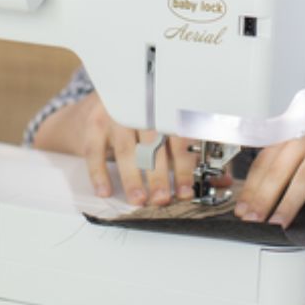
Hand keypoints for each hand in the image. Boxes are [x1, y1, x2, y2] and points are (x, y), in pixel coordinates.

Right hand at [39, 92, 197, 205]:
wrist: (103, 104)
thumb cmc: (140, 122)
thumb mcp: (164, 128)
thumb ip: (181, 150)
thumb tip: (209, 182)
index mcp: (163, 108)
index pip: (177, 138)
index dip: (182, 167)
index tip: (184, 191)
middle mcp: (140, 108)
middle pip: (152, 144)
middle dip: (158, 174)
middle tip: (162, 198)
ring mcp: (116, 114)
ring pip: (126, 148)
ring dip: (132, 177)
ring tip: (138, 199)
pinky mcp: (94, 122)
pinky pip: (95, 150)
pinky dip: (99, 173)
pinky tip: (105, 191)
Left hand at [233, 98, 304, 230]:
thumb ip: (292, 158)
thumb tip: (264, 190)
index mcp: (295, 132)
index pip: (266, 160)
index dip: (251, 185)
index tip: (241, 207)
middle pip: (280, 169)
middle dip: (262, 196)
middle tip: (251, 219)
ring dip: (289, 203)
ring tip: (278, 224)